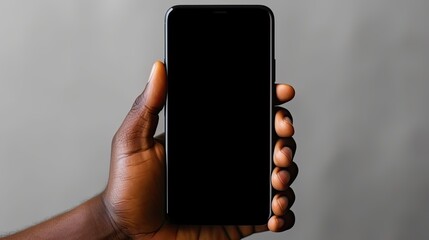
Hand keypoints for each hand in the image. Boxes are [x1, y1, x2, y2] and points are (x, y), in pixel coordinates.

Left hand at [101, 60, 297, 238]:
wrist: (131, 235)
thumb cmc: (128, 190)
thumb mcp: (133, 142)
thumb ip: (146, 106)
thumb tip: (159, 68)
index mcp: (208, 140)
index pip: (246, 115)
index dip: (269, 103)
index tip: (281, 94)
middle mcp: (228, 161)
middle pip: (270, 142)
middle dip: (285, 138)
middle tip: (280, 143)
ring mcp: (236, 190)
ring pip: (278, 175)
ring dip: (288, 174)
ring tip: (278, 179)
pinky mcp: (240, 218)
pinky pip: (273, 214)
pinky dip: (284, 213)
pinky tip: (275, 212)